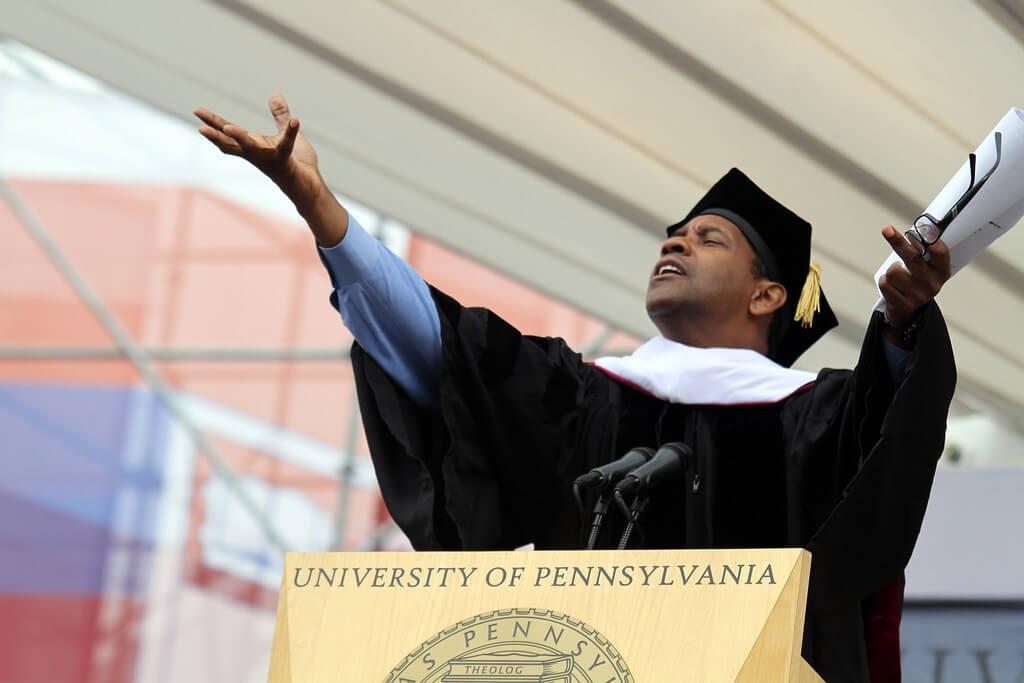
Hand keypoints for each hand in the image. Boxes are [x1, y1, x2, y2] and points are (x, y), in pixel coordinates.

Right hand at [194, 94, 323, 210]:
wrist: (309, 185)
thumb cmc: (296, 162)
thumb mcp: (284, 134)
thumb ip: (279, 115)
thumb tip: (274, 94)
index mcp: (252, 145)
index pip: (227, 132)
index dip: (213, 122)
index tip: (197, 111)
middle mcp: (255, 153)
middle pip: (230, 143)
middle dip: (215, 134)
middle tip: (199, 126)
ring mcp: (268, 158)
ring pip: (251, 148)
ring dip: (240, 138)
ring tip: (229, 127)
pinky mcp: (285, 161)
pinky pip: (286, 145)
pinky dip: (290, 132)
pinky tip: (296, 120)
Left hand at [878, 225, 950, 328]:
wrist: (909, 313)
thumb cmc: (917, 283)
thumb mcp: (927, 268)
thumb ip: (924, 251)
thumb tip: (921, 227)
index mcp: (942, 272)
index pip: (940, 252)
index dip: (930, 238)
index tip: (920, 226)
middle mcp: (932, 283)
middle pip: (912, 257)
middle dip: (898, 242)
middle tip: (887, 230)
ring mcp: (918, 295)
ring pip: (893, 271)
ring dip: (890, 270)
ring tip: (897, 275)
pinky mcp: (903, 304)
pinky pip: (885, 284)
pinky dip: (884, 282)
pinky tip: (892, 287)